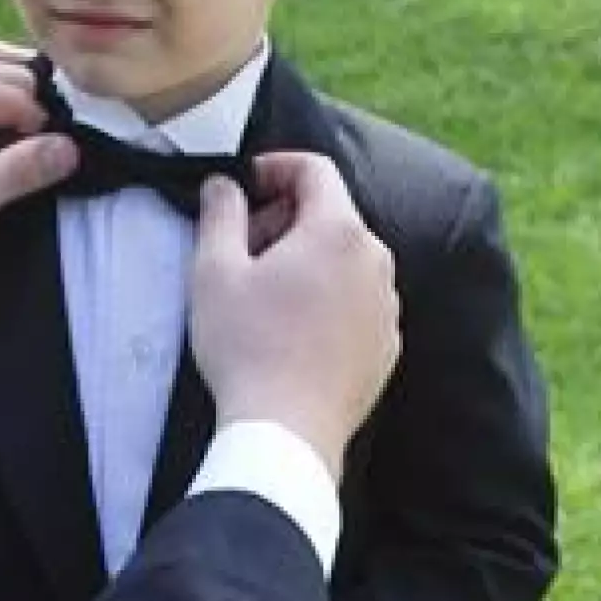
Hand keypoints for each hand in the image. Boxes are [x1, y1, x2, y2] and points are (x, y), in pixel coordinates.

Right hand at [189, 152, 399, 475]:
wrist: (287, 433)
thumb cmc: (247, 350)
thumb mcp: (214, 272)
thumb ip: (219, 214)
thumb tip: (223, 186)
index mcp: (338, 231)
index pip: (315, 169)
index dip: (276, 167)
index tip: (247, 186)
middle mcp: (375, 260)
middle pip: (332, 215)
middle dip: (286, 219)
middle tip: (243, 249)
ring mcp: (386, 306)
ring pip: (346, 260)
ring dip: (308, 262)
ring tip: (265, 297)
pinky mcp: (386, 345)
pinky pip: (357, 303)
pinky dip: (328, 301)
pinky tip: (291, 332)